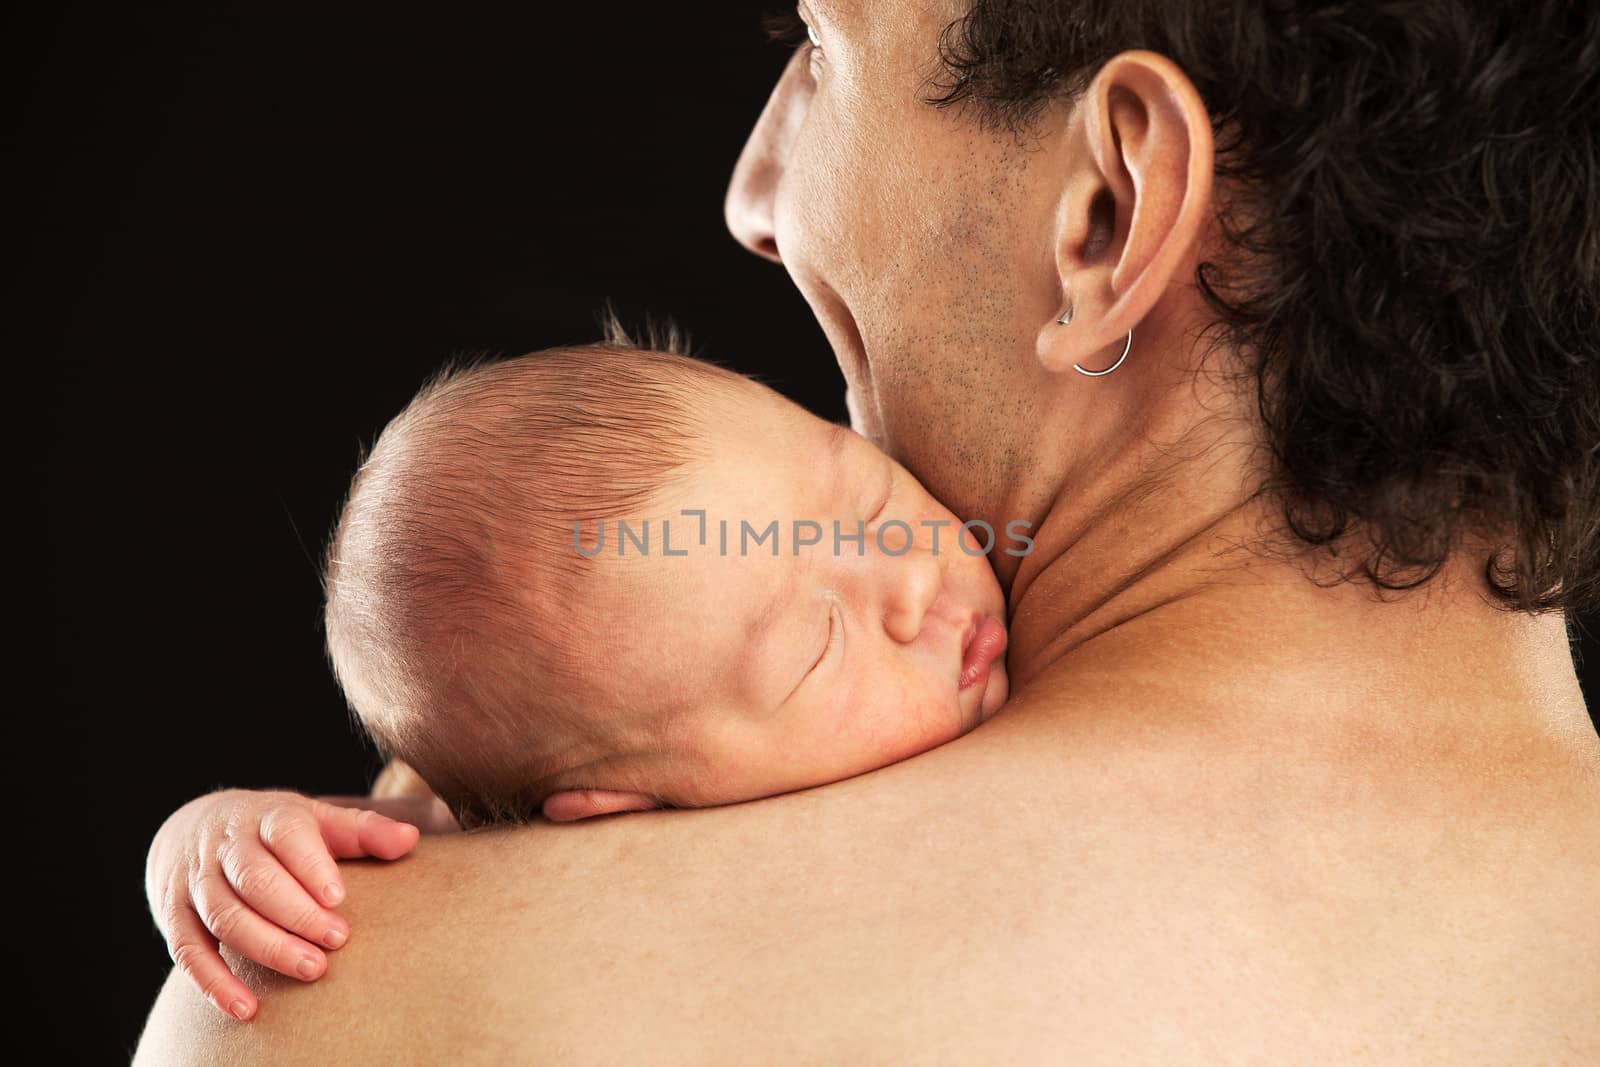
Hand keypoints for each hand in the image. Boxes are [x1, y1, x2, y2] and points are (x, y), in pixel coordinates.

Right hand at [145, 789, 420, 1020]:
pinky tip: (247, 1007)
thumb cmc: (273, 830)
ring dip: (267, 947)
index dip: (311, 865)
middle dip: (296, 913)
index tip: (339, 898)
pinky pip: (189, 952)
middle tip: (337, 940)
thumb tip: (410, 839)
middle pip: (255, 880)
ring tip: (312, 970)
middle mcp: (226, 845)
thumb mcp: (316, 819)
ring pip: (225, 916)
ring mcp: (196, 881)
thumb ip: (362, 831)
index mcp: (266, 816)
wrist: (194, 826)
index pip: (286, 834)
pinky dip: (215, 982)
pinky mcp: (173, 916)